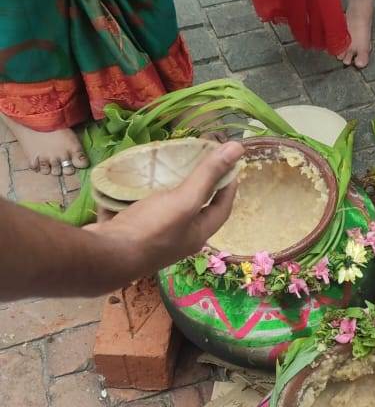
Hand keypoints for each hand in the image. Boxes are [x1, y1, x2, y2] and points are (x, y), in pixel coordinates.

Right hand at [92, 141, 243, 284]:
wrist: (103, 257)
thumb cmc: (150, 230)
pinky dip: (137, 194)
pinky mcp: (128, 231)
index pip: (222, 207)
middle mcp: (177, 239)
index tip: (230, 163)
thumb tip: (238, 148)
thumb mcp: (184, 199)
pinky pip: (137, 209)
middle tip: (197, 160)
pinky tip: (135, 179)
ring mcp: (151, 237)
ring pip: (164, 208)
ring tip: (167, 166)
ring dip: (166, 189)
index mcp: (197, 234)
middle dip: (197, 185)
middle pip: (193, 208)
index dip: (229, 185)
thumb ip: (208, 174)